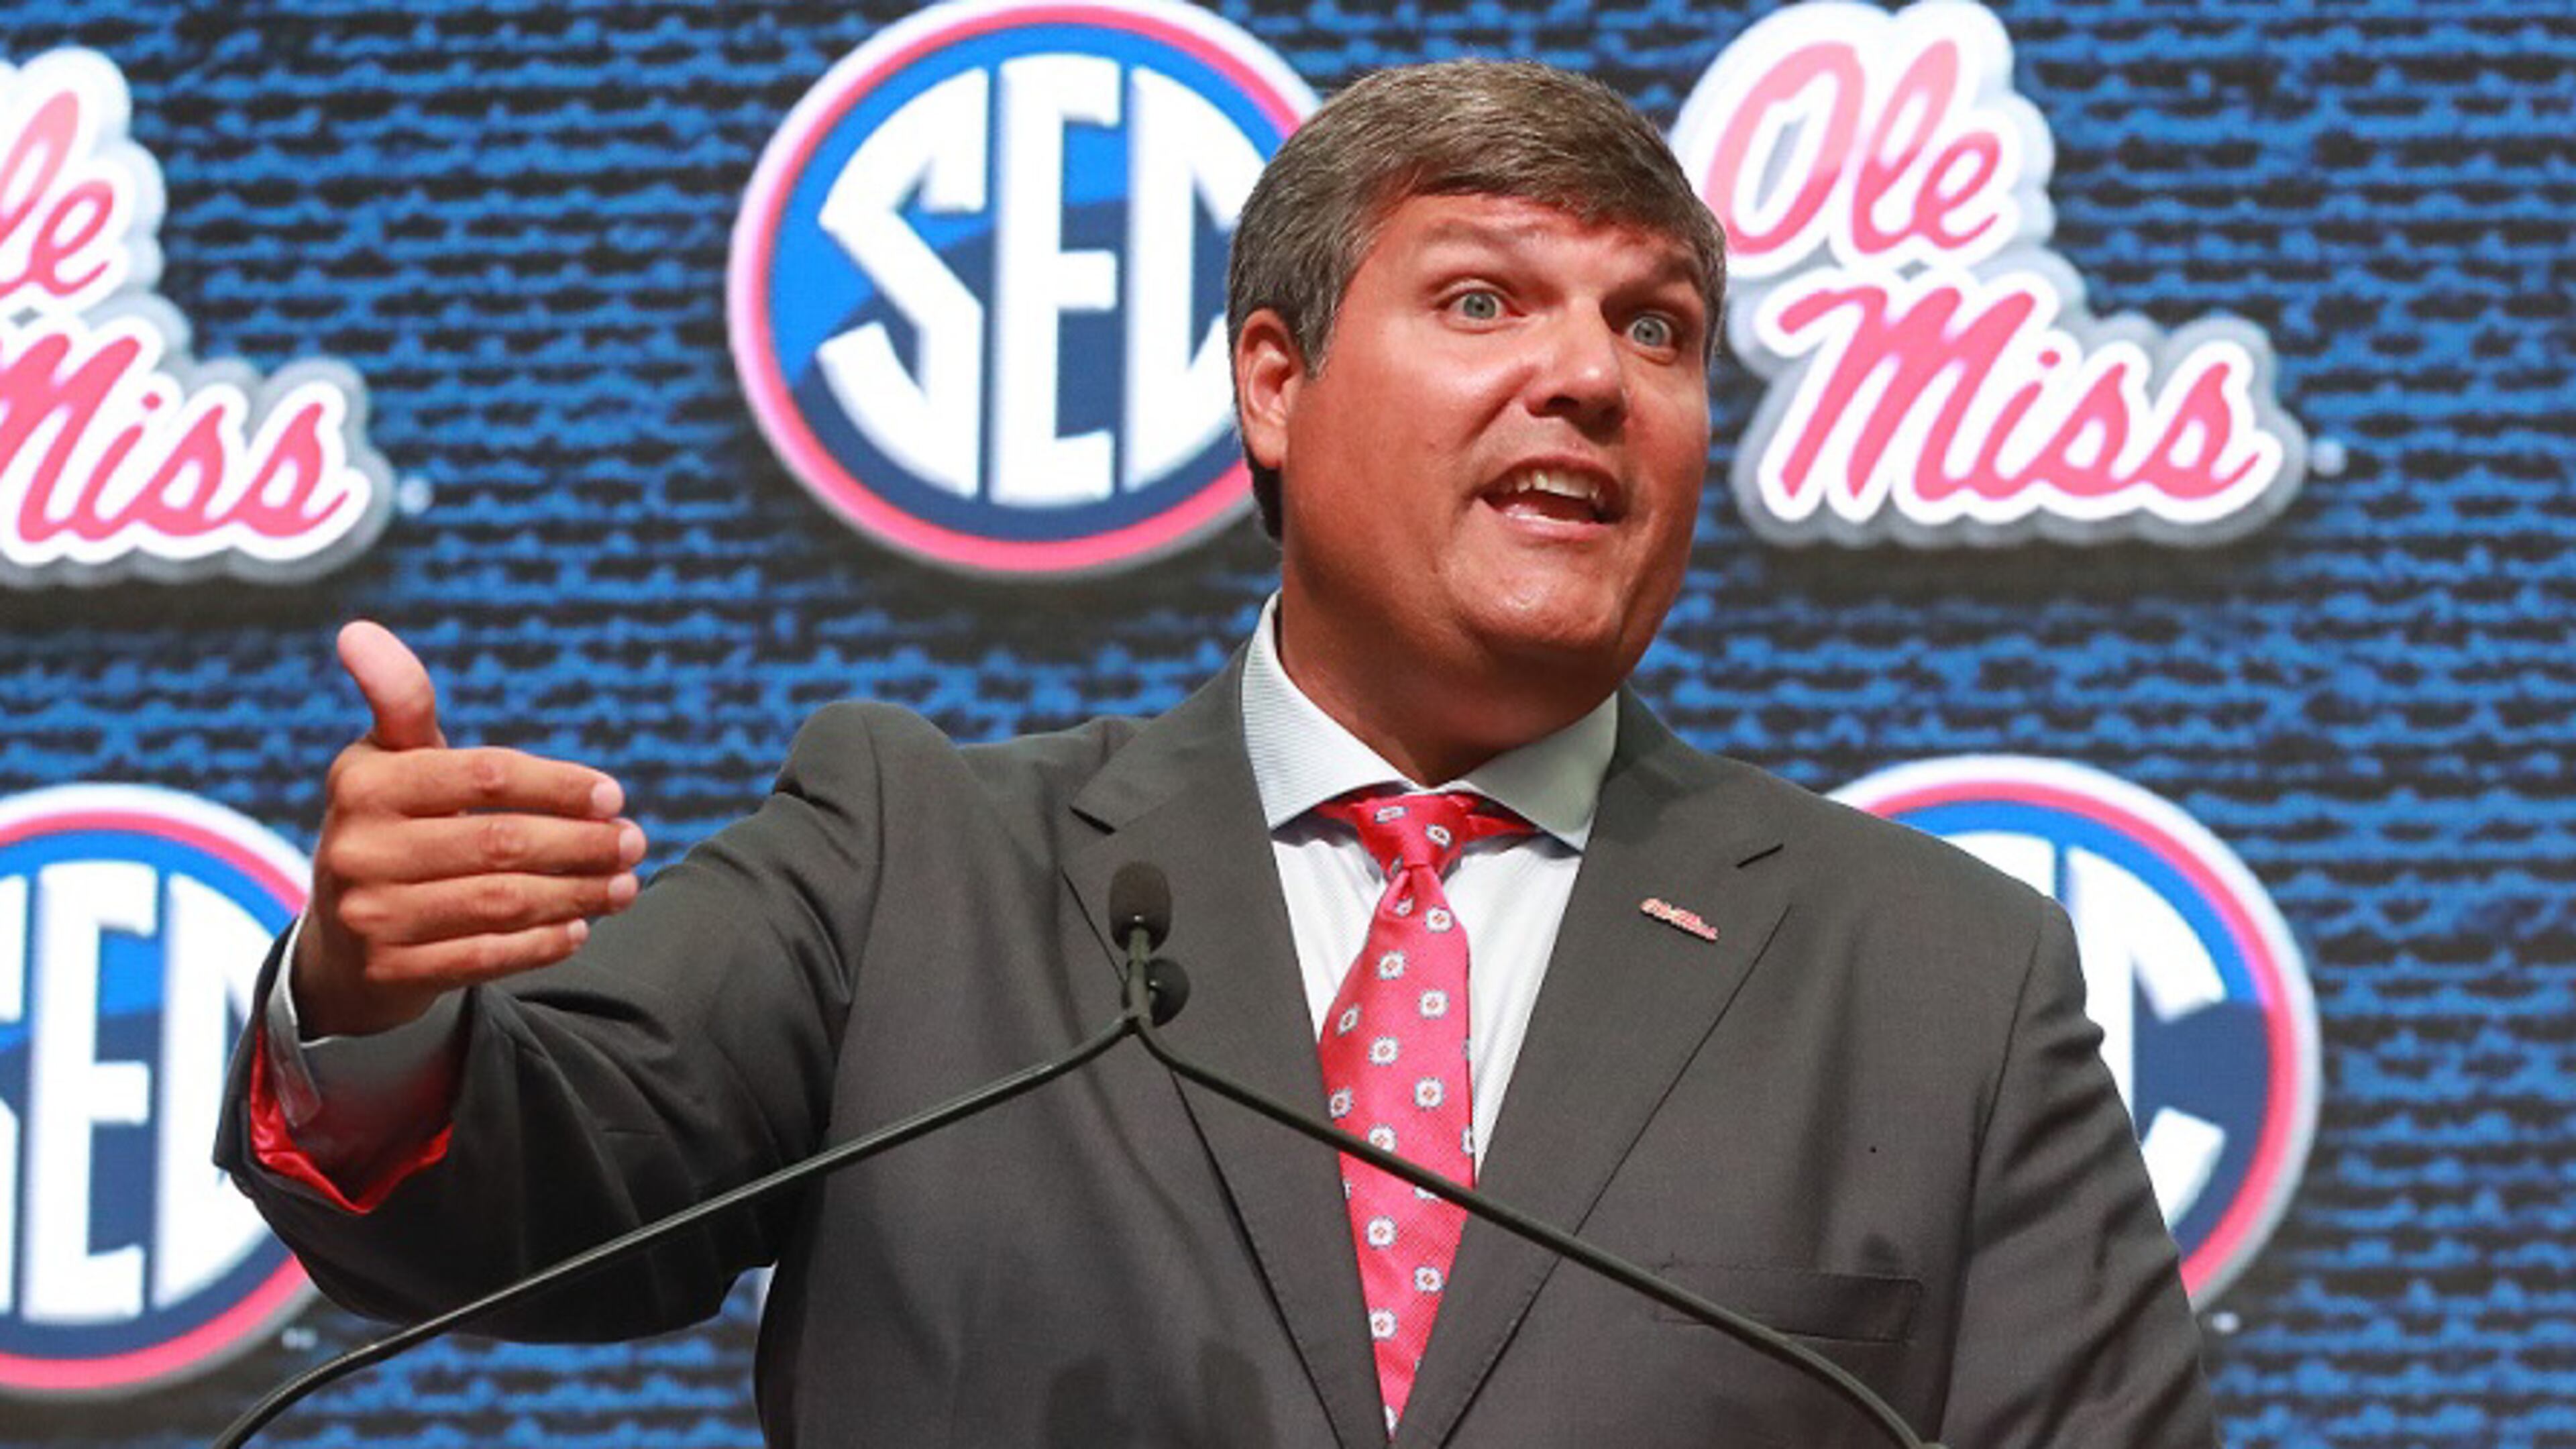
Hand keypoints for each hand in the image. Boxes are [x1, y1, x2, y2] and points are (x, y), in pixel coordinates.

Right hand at [293, 621, 646, 1037]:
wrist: (338, 945)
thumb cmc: (392, 827)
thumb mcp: (391, 762)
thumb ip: (400, 700)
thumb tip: (359, 630)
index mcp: (364, 782)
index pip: (484, 775)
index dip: (558, 785)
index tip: (614, 795)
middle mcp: (358, 847)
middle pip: (502, 843)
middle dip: (582, 843)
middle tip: (635, 842)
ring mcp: (370, 916)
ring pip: (501, 902)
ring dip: (578, 893)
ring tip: (625, 884)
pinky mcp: (390, 973)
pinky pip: (485, 957)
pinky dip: (543, 944)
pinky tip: (581, 927)